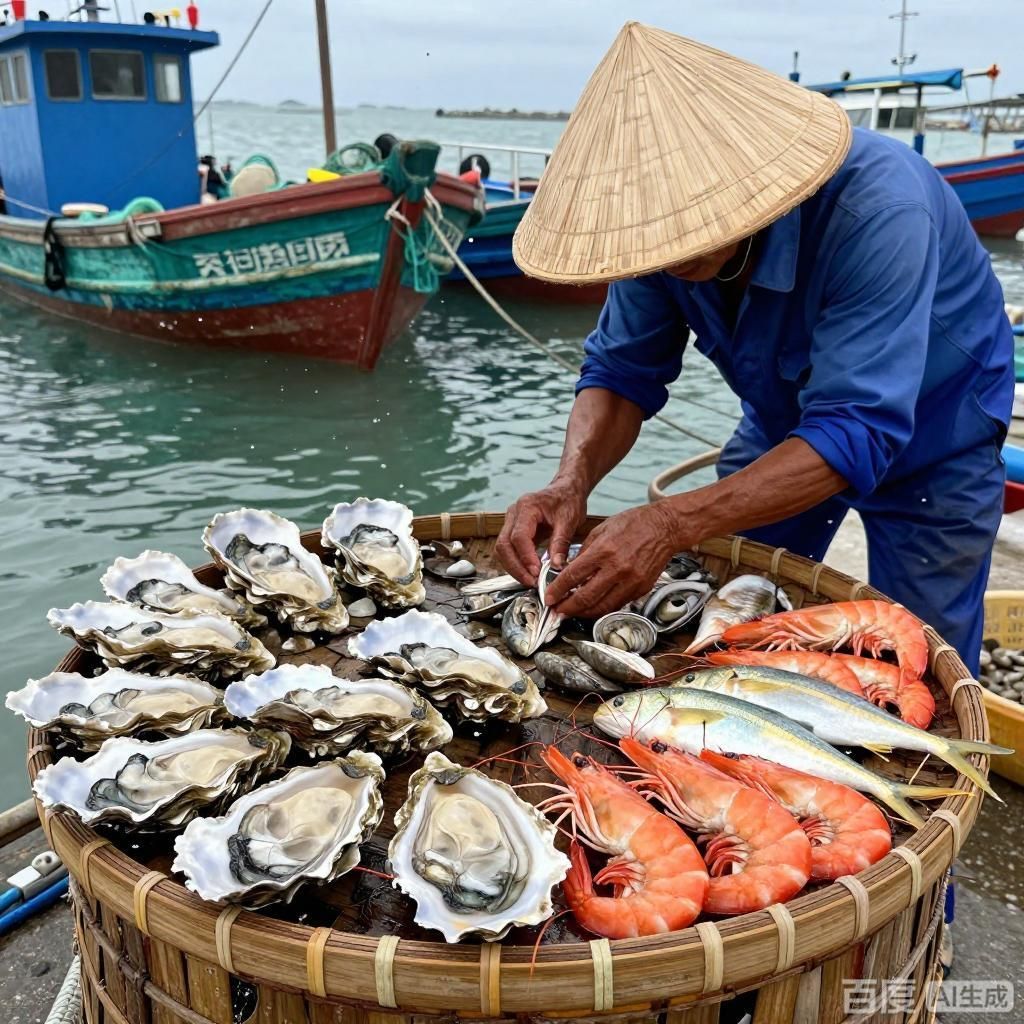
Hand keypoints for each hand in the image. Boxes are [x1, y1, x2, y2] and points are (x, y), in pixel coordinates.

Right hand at [496, 481, 587, 585]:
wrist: (566, 489)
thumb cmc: (568, 500)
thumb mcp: (569, 521)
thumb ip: (560, 544)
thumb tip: (556, 567)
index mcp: (527, 507)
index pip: (518, 537)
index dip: (525, 557)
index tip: (536, 573)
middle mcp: (513, 513)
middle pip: (503, 545)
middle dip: (515, 567)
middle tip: (531, 582)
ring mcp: (511, 521)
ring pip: (502, 549)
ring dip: (513, 567)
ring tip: (531, 580)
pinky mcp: (513, 529)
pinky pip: (508, 549)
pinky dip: (515, 562)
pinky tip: (528, 572)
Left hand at [542, 503, 682, 617]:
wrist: (664, 527)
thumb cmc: (633, 524)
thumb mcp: (601, 530)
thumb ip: (584, 552)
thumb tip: (569, 571)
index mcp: (603, 551)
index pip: (573, 576)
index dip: (557, 590)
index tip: (549, 597)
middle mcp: (617, 569)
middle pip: (586, 597)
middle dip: (567, 608)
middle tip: (557, 611)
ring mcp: (631, 581)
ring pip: (602, 607)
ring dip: (584, 613)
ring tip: (572, 612)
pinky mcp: (641, 589)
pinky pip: (618, 604)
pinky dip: (602, 607)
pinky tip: (593, 606)